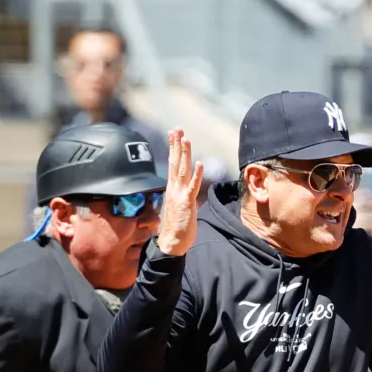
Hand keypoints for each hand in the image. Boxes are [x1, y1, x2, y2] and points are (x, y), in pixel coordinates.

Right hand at [156, 128, 204, 256]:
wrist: (171, 243)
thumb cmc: (176, 227)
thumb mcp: (179, 207)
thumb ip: (183, 196)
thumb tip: (188, 191)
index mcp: (172, 188)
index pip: (172, 164)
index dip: (173, 148)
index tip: (173, 134)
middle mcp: (174, 189)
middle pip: (175, 162)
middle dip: (176, 144)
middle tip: (177, 128)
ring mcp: (179, 195)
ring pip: (182, 170)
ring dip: (184, 154)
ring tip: (186, 138)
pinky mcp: (186, 203)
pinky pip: (192, 186)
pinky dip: (197, 175)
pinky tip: (200, 163)